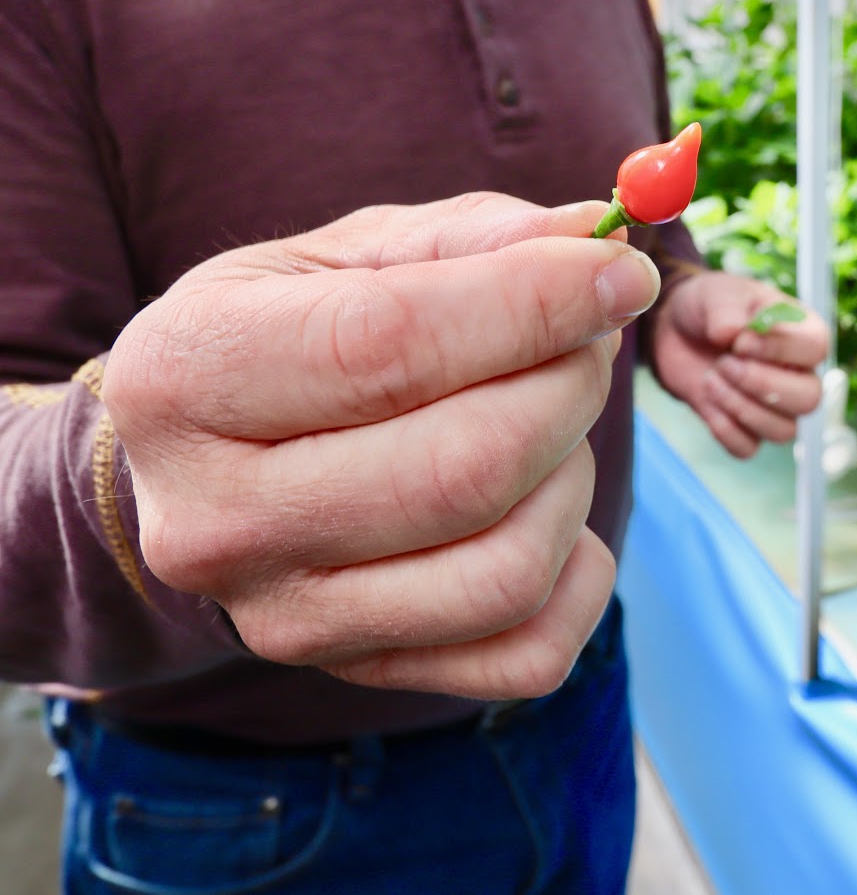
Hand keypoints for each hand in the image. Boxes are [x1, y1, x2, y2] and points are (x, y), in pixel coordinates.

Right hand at [102, 194, 659, 699]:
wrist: (209, 469)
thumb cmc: (291, 337)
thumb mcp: (346, 256)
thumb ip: (471, 238)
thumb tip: (596, 238)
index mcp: (184, 377)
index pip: (387, 346)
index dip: (532, 303)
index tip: (618, 271)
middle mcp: (215, 520)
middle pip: (466, 468)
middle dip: (567, 386)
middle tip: (586, 342)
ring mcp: (287, 618)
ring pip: (510, 569)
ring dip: (572, 476)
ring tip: (547, 423)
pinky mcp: (363, 673)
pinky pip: (534, 651)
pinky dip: (579, 572)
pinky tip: (545, 508)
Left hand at [652, 272, 827, 458]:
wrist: (677, 332)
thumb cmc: (710, 308)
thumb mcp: (716, 294)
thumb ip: (726, 310)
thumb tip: (733, 334)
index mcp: (803, 334)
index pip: (816, 349)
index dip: (780, 349)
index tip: (741, 341)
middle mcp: (798, 374)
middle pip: (809, 399)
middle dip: (762, 385)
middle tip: (725, 363)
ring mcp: (774, 407)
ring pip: (783, 431)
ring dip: (741, 408)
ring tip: (710, 378)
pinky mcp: (745, 428)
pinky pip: (747, 448)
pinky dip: (724, 430)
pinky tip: (705, 401)